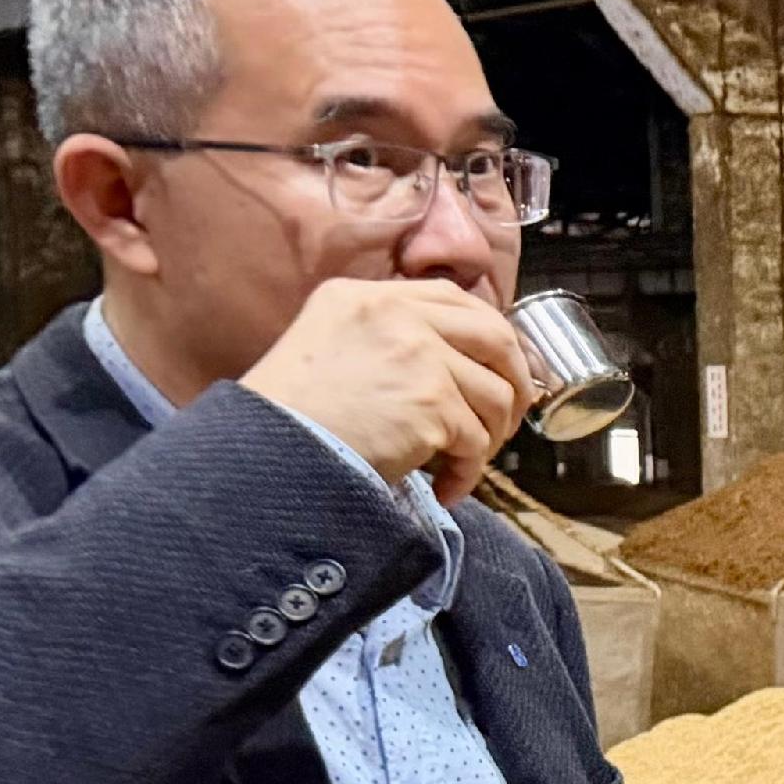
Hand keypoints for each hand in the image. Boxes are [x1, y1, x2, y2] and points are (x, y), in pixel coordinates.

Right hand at [238, 277, 525, 501]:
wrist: (267, 448)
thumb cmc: (292, 412)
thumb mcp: (330, 343)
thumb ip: (387, 338)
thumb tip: (457, 364)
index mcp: (368, 296)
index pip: (457, 299)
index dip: (492, 337)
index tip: (501, 369)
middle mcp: (397, 315)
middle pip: (496, 337)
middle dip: (516, 381)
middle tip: (509, 417)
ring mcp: (418, 357)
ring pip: (495, 395)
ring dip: (491, 436)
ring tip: (464, 460)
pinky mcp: (431, 404)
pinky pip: (475, 442)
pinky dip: (468, 472)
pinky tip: (444, 487)